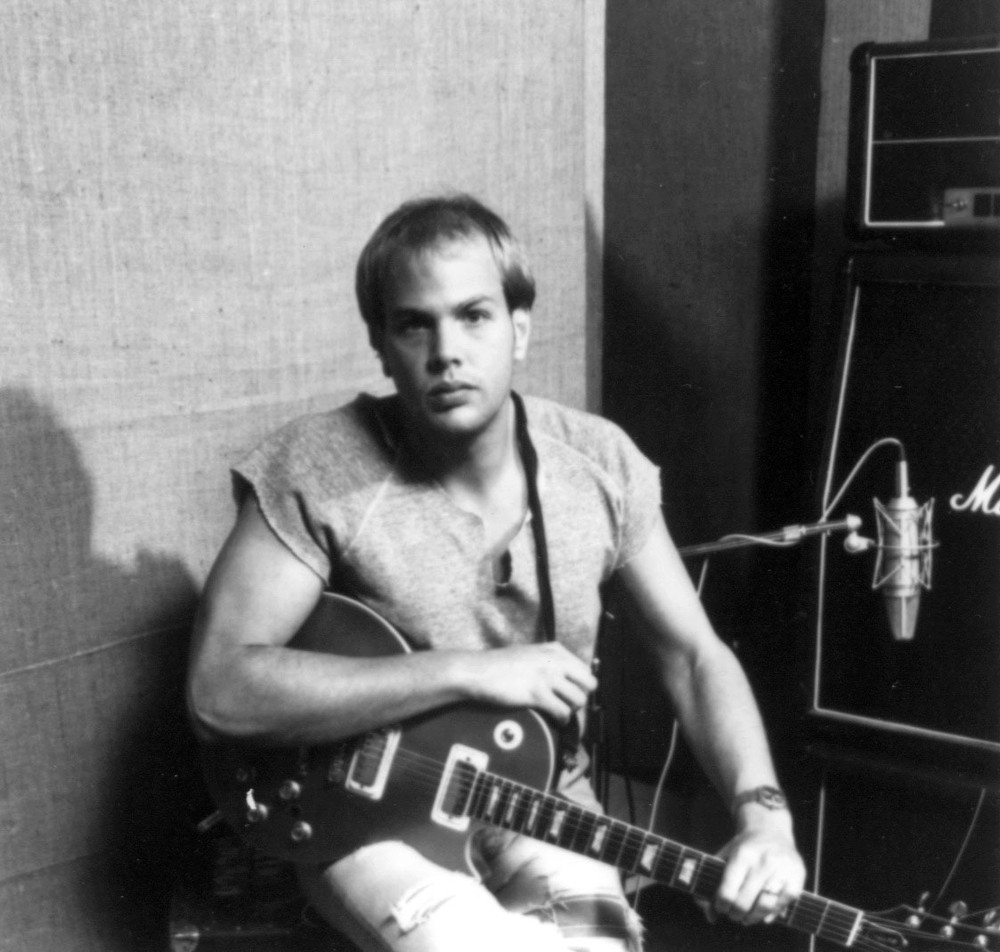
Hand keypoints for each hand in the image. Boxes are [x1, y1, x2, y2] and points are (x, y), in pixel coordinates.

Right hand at [462, 642, 596, 723]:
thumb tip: (564, 676)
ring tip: (560, 713)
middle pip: (588, 684)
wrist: (476, 671)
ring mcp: (546, 676)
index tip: (571, 694)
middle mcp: (554, 661)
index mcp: (554, 650)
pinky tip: (554, 720)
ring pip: (578, 699)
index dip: (580, 685)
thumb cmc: (499, 665)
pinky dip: (562, 720)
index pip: (585, 669)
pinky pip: (562, 711)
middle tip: (568, 704)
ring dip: (571, 710)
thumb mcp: (529, 653)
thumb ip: (548, 660)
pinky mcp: (536, 693)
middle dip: (581, 697)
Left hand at [708, 812, 805, 926]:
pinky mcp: (797, 877)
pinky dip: (771, 915)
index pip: (728, 892)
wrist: (771, 830)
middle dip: (735, 914)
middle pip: (744, 902)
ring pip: (764, 906)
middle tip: (733, 914)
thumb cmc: (744, 848)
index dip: (721, 906)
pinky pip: (782, 905)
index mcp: (742, 855)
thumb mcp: (726, 855)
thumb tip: (710, 916)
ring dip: (752, 918)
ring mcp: (782, 869)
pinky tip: (764, 915)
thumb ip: (714, 882)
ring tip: (746, 918)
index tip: (721, 907)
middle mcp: (763, 861)